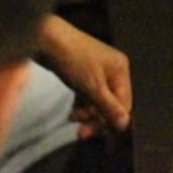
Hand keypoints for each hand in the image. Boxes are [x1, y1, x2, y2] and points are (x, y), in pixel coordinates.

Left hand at [40, 17, 131, 133]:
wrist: (46, 39)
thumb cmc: (72, 61)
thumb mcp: (92, 87)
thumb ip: (109, 107)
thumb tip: (126, 125)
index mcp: (121, 70)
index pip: (123, 104)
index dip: (110, 121)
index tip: (93, 134)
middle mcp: (113, 70)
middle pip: (111, 104)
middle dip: (96, 118)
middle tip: (81, 132)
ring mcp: (98, 71)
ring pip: (98, 101)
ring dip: (87, 113)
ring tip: (72, 118)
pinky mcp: (83, 73)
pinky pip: (88, 95)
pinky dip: (81, 105)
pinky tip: (72, 112)